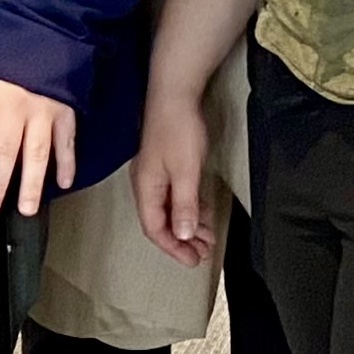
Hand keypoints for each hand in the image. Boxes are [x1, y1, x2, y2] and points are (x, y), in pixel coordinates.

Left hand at [0, 76, 77, 217]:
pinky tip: (63, 184)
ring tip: (27, 207)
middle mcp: (15, 104)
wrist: (37, 33)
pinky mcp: (64, 110)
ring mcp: (43, 109)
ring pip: (37, 152)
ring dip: (32, 183)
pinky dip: (67, 164)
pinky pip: (66, 142)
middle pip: (6, 149)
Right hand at [130, 73, 212, 265]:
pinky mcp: (168, 164)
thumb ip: (184, 205)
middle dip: (181, 240)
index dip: (173, 247)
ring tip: (206, 238)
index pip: (155, 228)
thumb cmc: (177, 130)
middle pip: (162, 221)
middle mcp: (148, 183)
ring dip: (187, 225)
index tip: (192, 260)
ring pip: (171, 209)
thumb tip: (182, 235)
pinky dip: (190, 208)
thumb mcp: (185, 172)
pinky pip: (177, 195)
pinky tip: (202, 214)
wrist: (175, 94)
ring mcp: (157, 173)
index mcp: (147, 187)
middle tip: (202, 253)